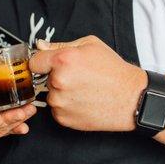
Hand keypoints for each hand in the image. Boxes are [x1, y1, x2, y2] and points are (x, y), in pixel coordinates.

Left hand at [29, 35, 146, 131]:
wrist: (131, 98)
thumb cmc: (113, 70)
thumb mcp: (90, 45)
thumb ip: (60, 45)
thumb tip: (40, 46)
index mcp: (62, 60)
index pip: (33, 62)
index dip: (41, 62)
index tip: (47, 64)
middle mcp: (58, 82)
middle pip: (44, 79)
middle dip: (56, 77)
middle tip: (78, 76)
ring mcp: (60, 102)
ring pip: (51, 95)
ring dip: (62, 92)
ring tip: (84, 89)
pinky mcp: (64, 119)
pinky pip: (57, 109)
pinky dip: (67, 106)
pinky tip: (84, 101)